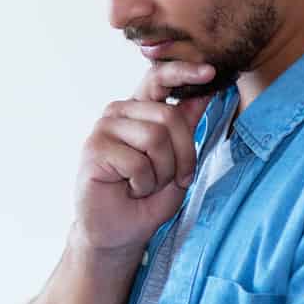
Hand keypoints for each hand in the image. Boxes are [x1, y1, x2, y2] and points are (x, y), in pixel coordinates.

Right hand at [72, 62, 215, 253]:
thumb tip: (204, 91)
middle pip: (169, 116)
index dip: (184, 71)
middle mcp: (119, 112)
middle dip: (183, 155)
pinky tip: (130, 189)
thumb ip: (185, 127)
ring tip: (146, 185)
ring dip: (162, 172)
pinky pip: (138, 162)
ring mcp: (104, 128)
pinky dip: (144, 184)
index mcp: (139, 109)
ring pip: (155, 138)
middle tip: (175, 180)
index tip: (210, 72)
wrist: (118, 233)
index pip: (159, 78)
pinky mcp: (94, 149)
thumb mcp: (177, 160)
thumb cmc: (146, 199)